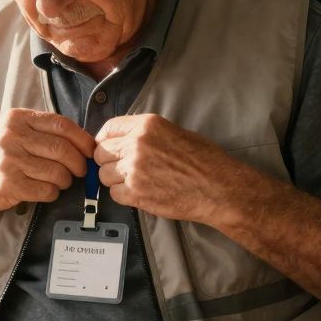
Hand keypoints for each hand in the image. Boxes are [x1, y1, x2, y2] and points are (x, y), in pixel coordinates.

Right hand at [0, 108, 93, 213]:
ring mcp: (10, 161)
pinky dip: (52, 192)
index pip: (62, 125)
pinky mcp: (10, 184)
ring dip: (66, 180)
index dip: (82, 139)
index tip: (90, 150)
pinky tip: (46, 190)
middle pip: (63, 149)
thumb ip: (40, 130)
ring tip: (60, 181)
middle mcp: (13, 137)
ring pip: (57, 172)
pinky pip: (46, 190)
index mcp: (17, 119)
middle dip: (78, 163)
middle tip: (80, 170)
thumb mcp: (11, 130)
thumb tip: (81, 140)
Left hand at [94, 114, 250, 224]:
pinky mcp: (137, 193)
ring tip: (135, 182)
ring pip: (104, 175)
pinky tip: (139, 193)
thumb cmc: (205, 160)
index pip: (109, 128)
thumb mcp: (174, 132)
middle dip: (108, 161)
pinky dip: (123, 195)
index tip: (107, 147)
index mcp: (147, 125)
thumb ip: (146, 134)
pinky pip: (114, 194)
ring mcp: (135, 169)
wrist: (218, 188)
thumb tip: (124, 140)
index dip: (105, 140)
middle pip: (101, 152)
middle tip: (122, 168)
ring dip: (115, 180)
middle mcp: (137, 144)